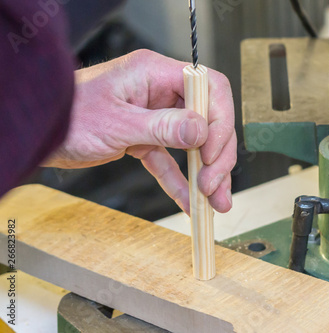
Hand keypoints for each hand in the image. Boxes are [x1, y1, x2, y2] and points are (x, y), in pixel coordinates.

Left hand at [43, 50, 235, 213]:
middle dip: (216, 154)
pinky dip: (179, 181)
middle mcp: (160, 91)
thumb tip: (201, 130)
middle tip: (214, 184)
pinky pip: (169, 160)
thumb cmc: (67, 115)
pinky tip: (190, 201)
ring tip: (216, 201)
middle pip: (208, 119)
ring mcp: (154, 116)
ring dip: (206, 172)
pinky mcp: (144, 138)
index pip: (209, 88)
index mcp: (156, 73)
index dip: (219, 121)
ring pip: (193, 143)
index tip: (212, 153)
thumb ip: (162, 126)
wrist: (39, 133)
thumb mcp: (117, 122)